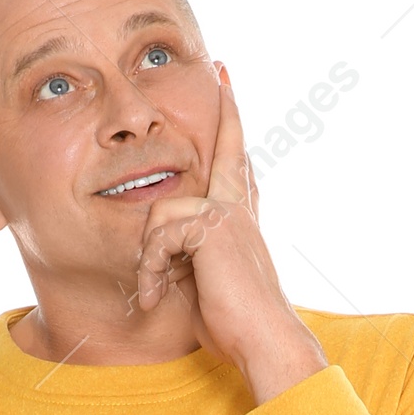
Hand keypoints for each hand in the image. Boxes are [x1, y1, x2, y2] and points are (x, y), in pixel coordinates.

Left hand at [135, 69, 326, 403]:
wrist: (265, 342)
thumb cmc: (234, 327)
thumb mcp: (202, 285)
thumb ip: (185, 258)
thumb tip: (164, 255)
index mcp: (239, 220)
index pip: (236, 164)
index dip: (231, 124)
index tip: (226, 79)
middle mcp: (238, 210)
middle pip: (221, 155)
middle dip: (223, 117)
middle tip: (220, 71)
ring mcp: (227, 214)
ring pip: (162, 211)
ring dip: (148, 260)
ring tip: (152, 292)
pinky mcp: (213, 227)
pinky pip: (159, 235)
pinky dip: (149, 270)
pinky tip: (154, 296)